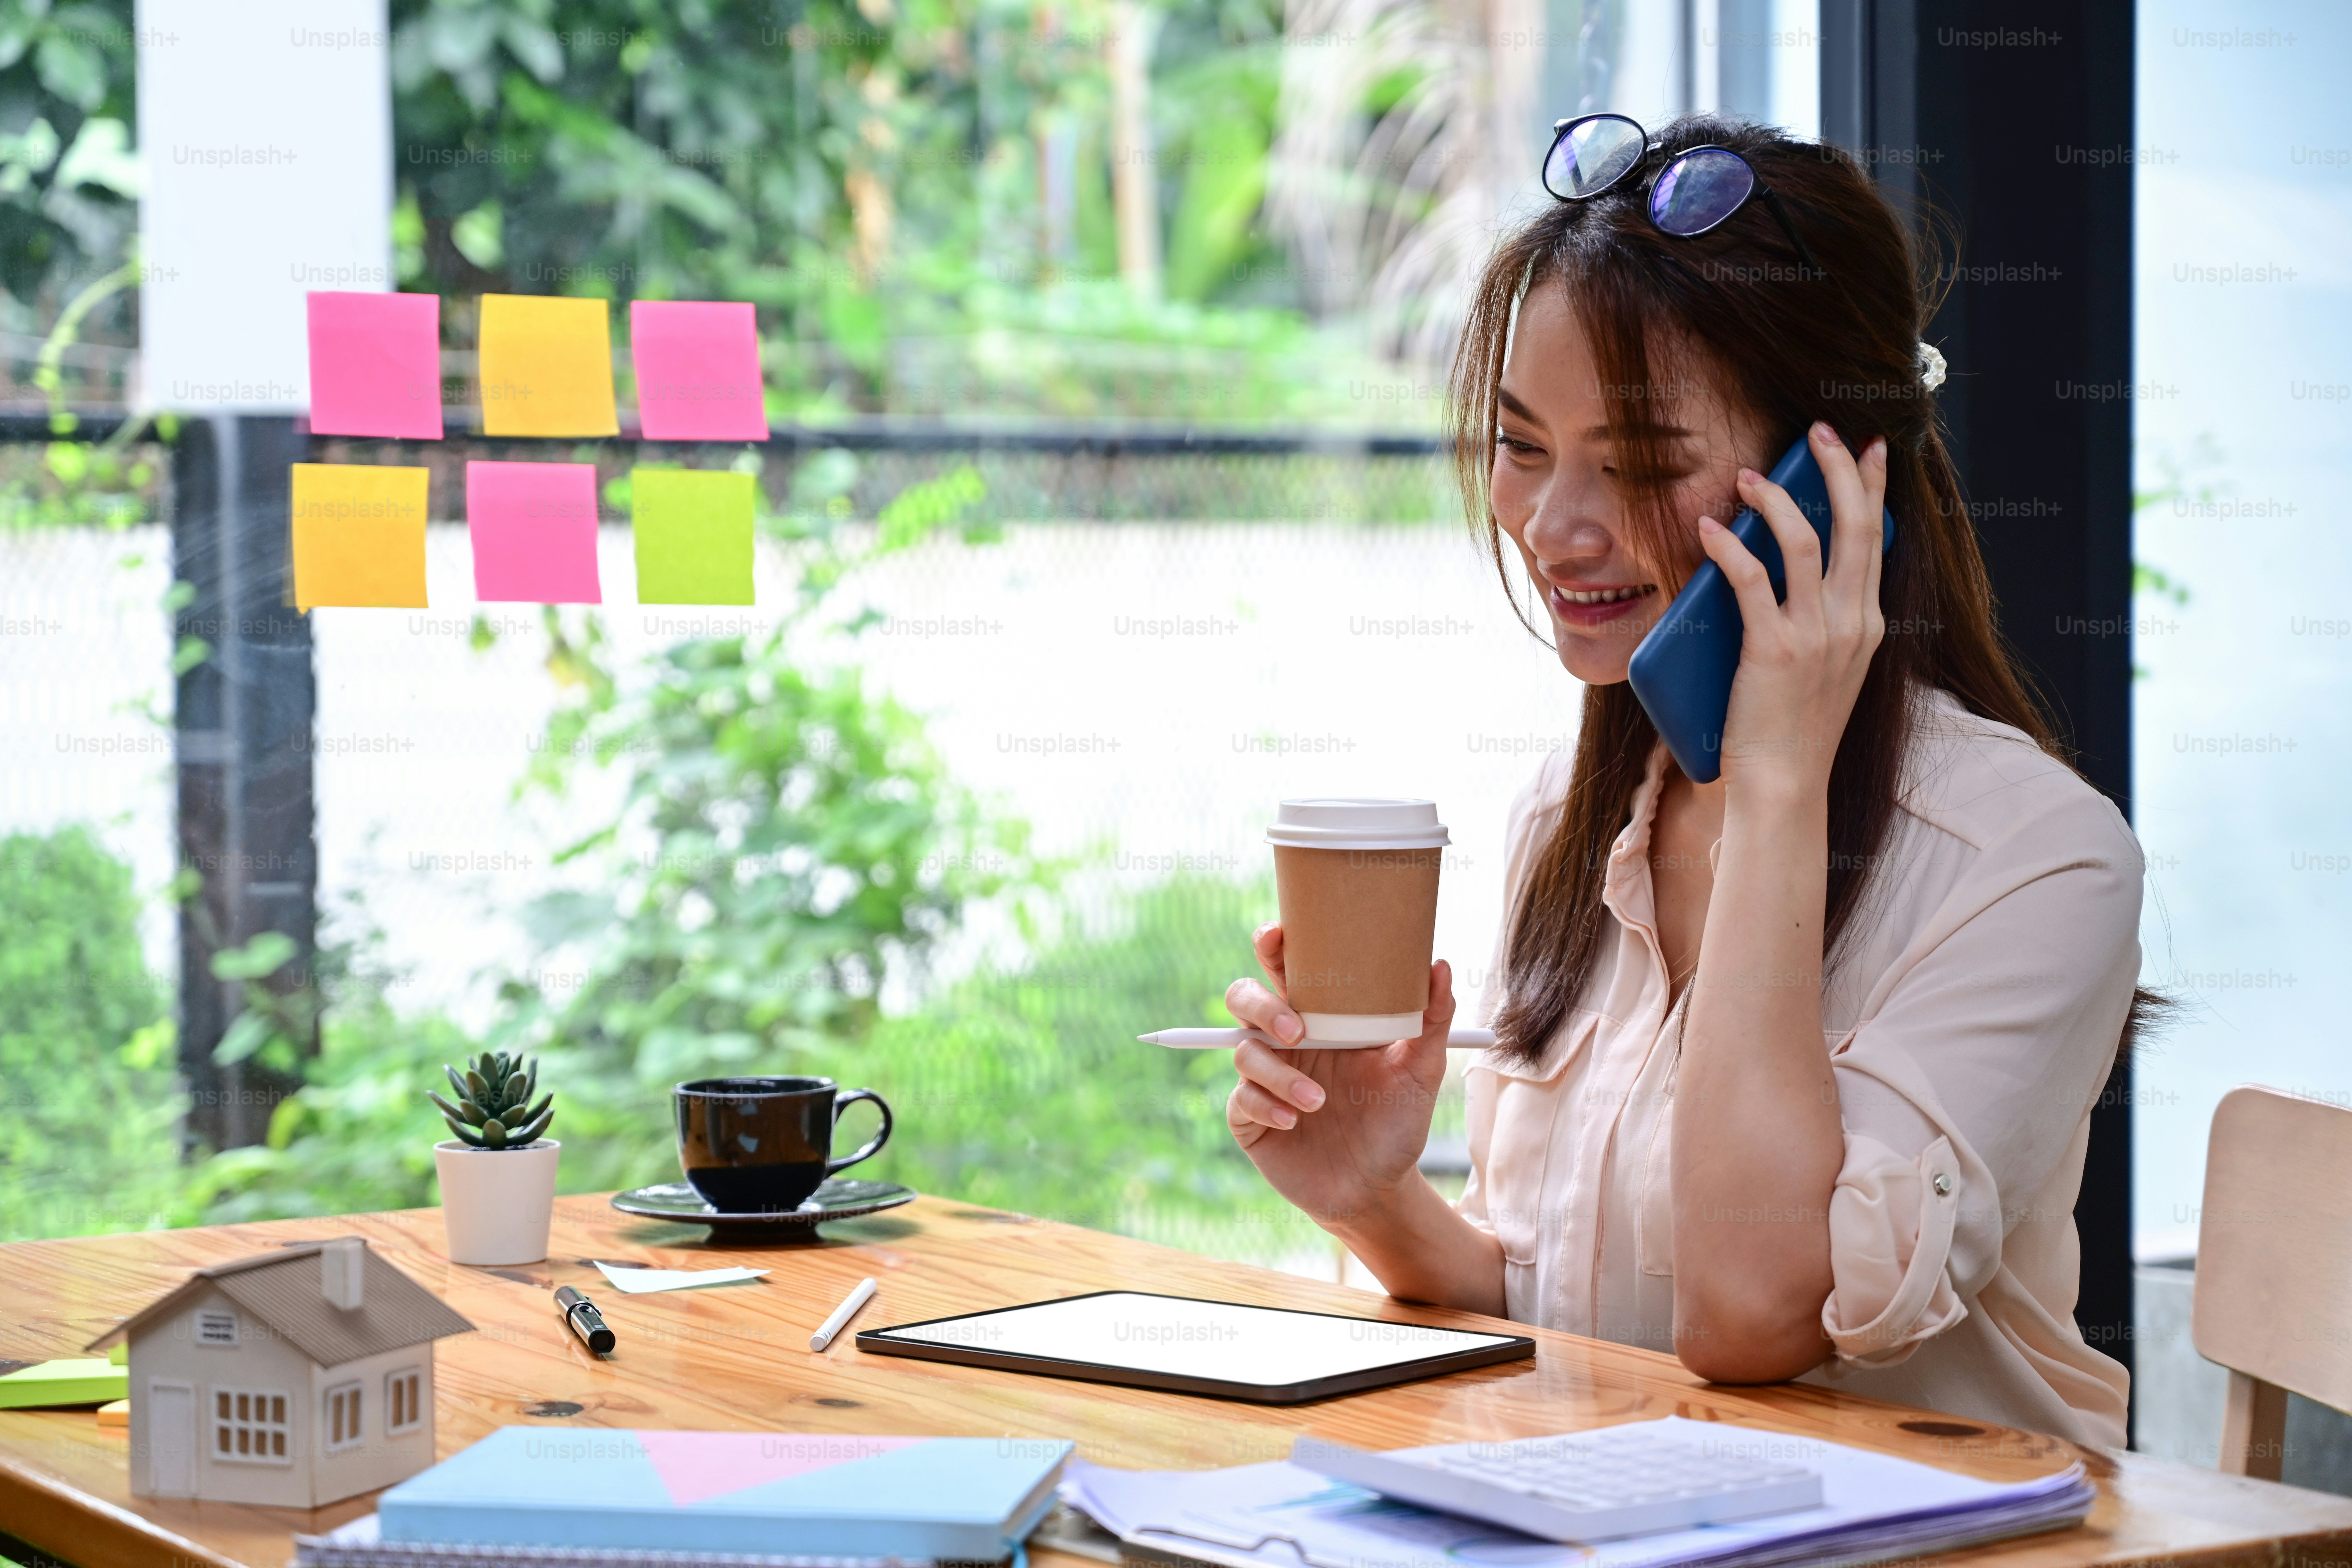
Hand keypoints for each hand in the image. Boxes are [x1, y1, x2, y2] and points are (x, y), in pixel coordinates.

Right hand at [1223, 922, 1454, 1233]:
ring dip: (1280, 1074)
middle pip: (1244, 998)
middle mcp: (1286, 1042)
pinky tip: (1294, 1122)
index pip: (1287, 970)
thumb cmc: (1397, 1124)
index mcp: (1321, 1019)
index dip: (1273, 946)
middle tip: (1296, 1030)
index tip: (1278, 937)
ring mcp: (1264, 1079)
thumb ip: (1431, 1020)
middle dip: (1261, 1006)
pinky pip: (1241, 1099)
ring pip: (1245, 1052)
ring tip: (1318, 1102)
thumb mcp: (1421, 1072)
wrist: (1379, 1189)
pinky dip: (1267, 1105)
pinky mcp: (1250, 1118)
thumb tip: (1440, 965)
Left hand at [1699, 423, 1887, 797]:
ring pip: (1806, 542)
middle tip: (1819, 432)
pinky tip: (1709, 529)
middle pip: (1854, 525)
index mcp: (1867, 624)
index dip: (1872, 487)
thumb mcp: (1821, 667)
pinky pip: (1752, 582)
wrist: (1784, 785)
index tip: (1867, 448)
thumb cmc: (1792, 729)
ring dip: (1775, 500)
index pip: (1876, 539)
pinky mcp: (1774, 650)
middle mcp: (1852, 623)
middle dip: (1838, 470)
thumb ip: (1812, 622)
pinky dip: (1729, 549)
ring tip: (1747, 475)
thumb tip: (1774, 573)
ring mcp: (1816, 636)